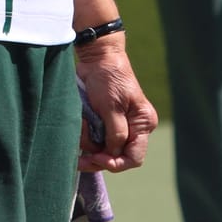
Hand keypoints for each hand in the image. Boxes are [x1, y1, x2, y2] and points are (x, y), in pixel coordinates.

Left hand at [75, 41, 156, 172]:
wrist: (96, 58)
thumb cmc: (108, 78)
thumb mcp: (112, 107)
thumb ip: (116, 133)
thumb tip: (113, 154)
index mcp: (142, 123)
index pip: (134, 157)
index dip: (117, 163)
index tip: (98, 158)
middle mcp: (133, 128)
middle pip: (117, 157)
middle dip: (97, 157)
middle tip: (79, 159)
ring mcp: (118, 127)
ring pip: (103, 150)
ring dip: (88, 144)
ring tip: (81, 126)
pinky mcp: (104, 124)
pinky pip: (95, 140)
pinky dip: (85, 138)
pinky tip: (80, 127)